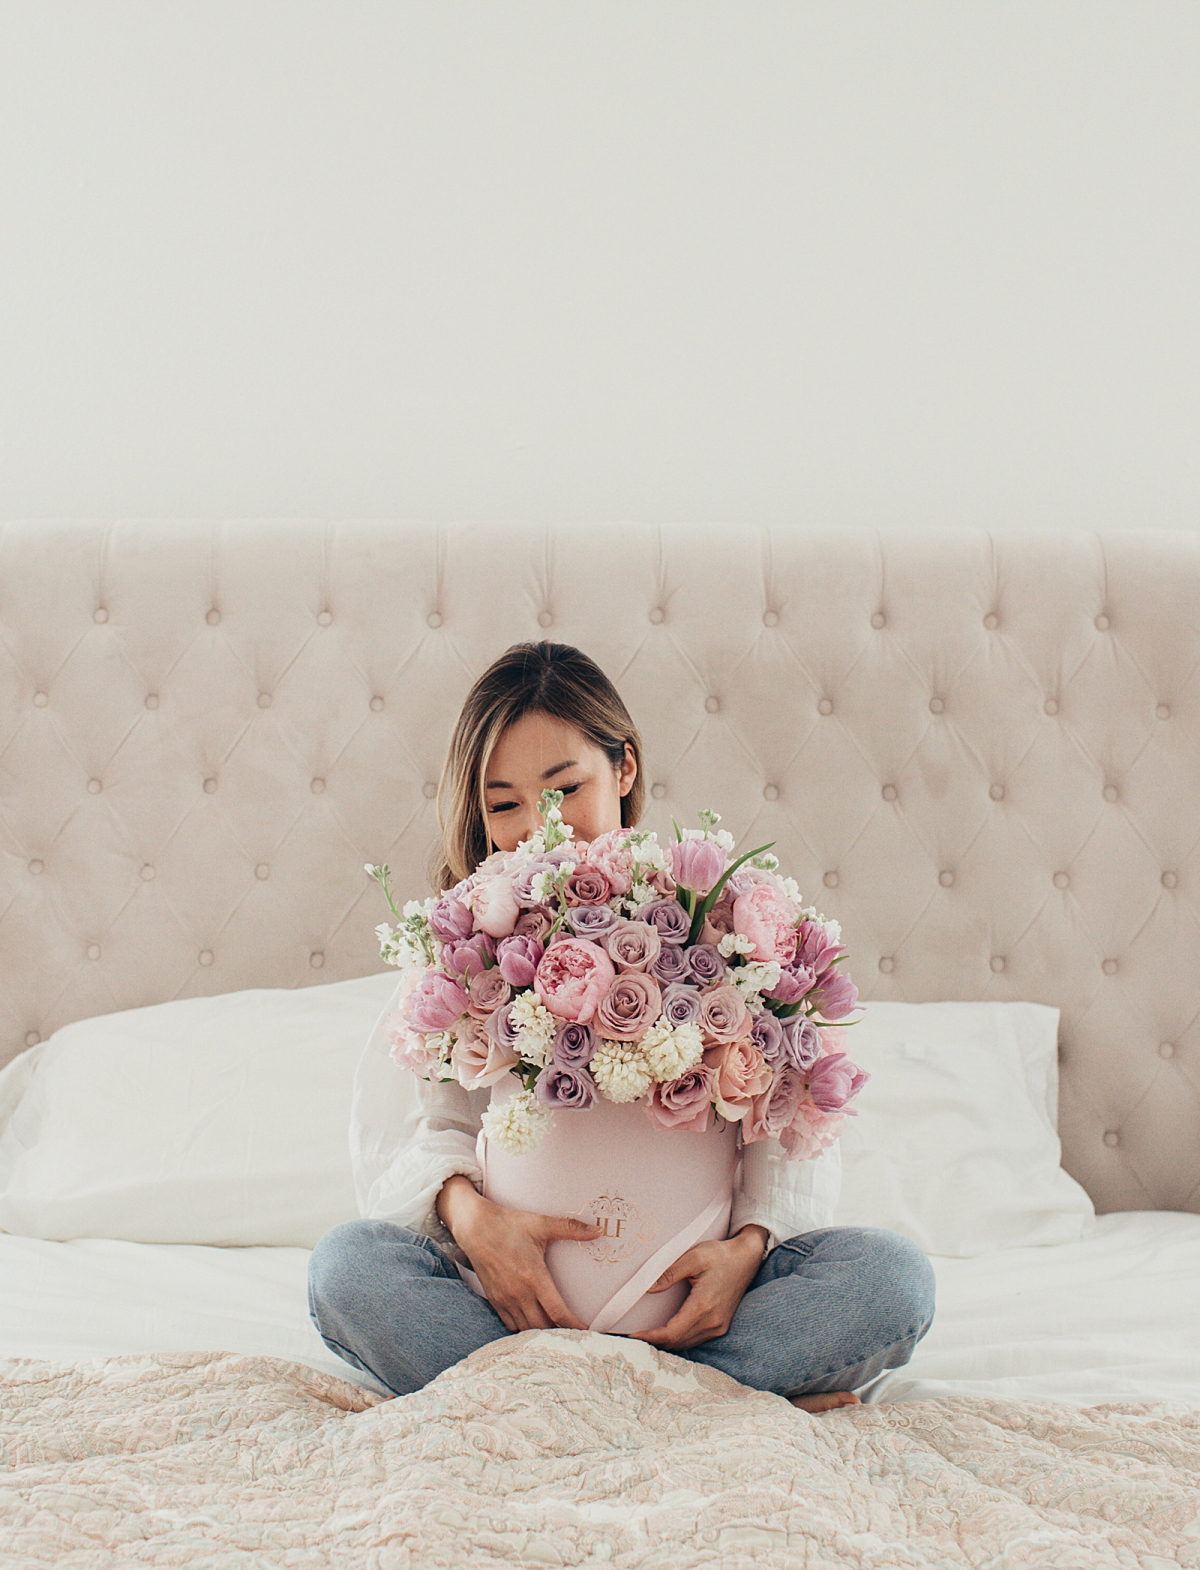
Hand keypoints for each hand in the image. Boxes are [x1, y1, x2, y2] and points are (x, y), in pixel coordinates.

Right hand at [436, 1174, 602, 1332]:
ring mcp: (505, 1298)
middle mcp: (519, 1293)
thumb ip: (571, 1228)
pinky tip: (533, 1324)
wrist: (476, 1227)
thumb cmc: (509, 1225)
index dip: (574, 1325)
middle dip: (560, 1332)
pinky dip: (523, 1328)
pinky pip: (510, 1324)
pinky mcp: (495, 1299)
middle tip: (574, 1332)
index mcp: (533, 1277)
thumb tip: (598, 1230)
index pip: (557, 1312)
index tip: (586, 1329)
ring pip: (526, 1329)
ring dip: (542, 1332)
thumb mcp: (541, 1224)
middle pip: (543, 1326)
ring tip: (556, 1331)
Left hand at [628, 1226, 766, 1350]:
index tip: (632, 1334)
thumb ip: (670, 1273)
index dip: (650, 1337)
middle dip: (654, 1341)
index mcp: (703, 1306)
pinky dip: (679, 1340)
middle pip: (677, 1342)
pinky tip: (667, 1333)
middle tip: (633, 1335)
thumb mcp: (694, 1257)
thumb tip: (647, 1288)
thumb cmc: (720, 1255)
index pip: (671, 1333)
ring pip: (686, 1344)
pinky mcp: (721, 1326)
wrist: (746, 1259)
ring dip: (666, 1343)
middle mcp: (712, 1322)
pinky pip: (695, 1340)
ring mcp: (718, 1326)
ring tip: (646, 1335)